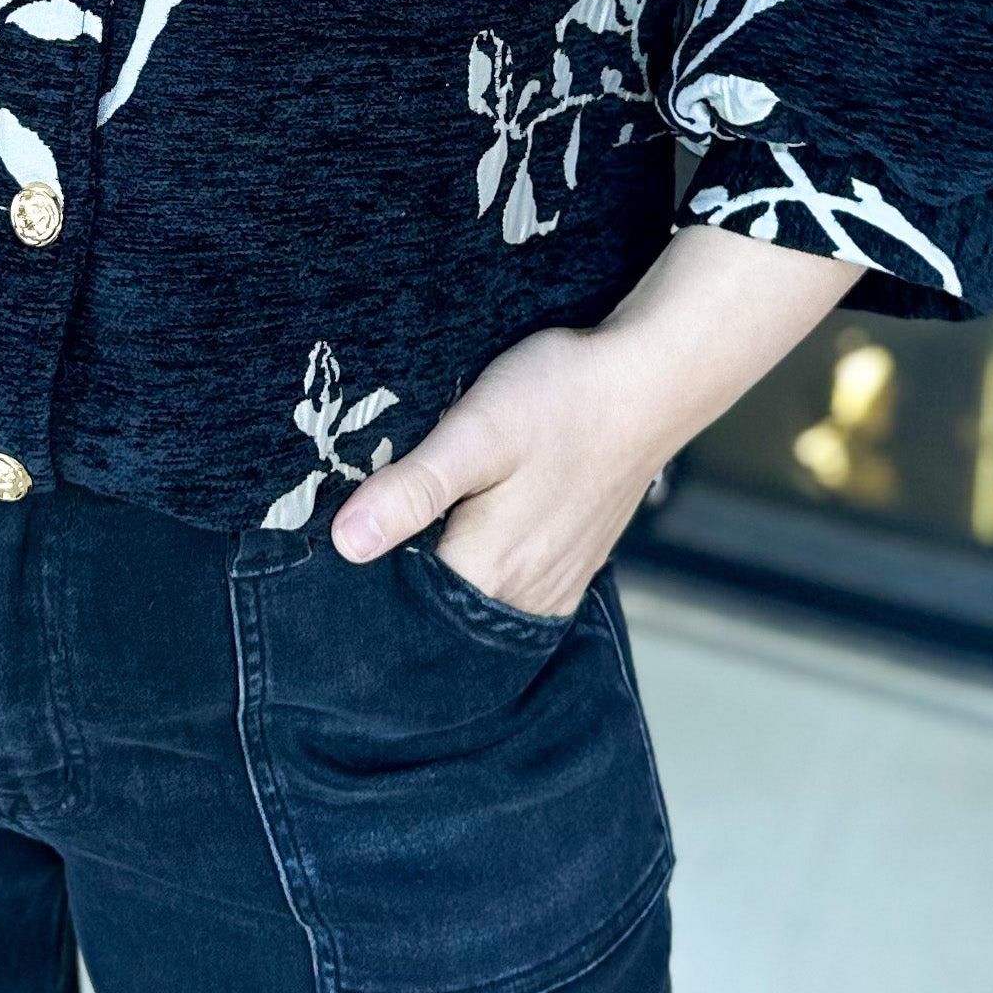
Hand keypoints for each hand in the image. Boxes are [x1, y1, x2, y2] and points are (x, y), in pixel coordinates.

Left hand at [329, 323, 666, 620]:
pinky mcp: (573, 567)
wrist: (647, 383)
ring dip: (444, 571)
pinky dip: (484, 569)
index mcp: (488, 573)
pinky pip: (511, 590)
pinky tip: (472, 526)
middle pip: (439, 609)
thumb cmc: (560, 399)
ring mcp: (554, 586)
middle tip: (381, 515)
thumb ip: (412, 490)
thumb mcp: (474, 432)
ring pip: (475, 601)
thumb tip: (346, 543)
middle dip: (403, 574)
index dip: (367, 572)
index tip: (345, 531)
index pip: (402, 605)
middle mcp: (523, 597)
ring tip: (425, 517)